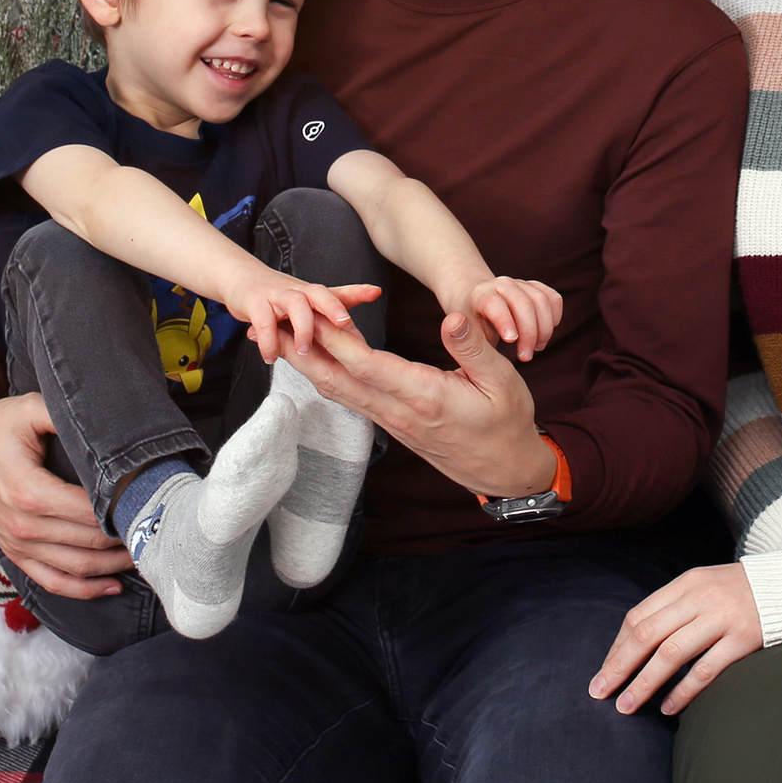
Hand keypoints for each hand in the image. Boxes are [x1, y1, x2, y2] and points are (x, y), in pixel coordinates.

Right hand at [0, 395, 130, 597]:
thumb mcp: (30, 408)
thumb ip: (64, 415)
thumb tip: (105, 424)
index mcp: (28, 491)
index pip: (88, 512)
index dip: (122, 512)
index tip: (150, 507)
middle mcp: (22, 525)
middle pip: (88, 544)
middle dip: (125, 541)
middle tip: (156, 531)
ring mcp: (17, 543)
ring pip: (74, 569)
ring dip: (112, 568)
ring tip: (143, 556)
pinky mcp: (14, 551)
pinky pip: (51, 581)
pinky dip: (82, 589)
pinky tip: (110, 586)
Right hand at [223, 266, 382, 363]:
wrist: (242, 280)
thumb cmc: (279, 298)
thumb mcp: (306, 307)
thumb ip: (326, 321)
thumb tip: (355, 338)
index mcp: (314, 295)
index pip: (340, 292)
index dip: (358, 292)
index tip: (375, 292)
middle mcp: (299, 291)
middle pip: (320, 293)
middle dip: (333, 307)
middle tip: (343, 323)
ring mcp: (277, 295)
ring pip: (295, 304)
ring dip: (302, 328)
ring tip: (303, 351)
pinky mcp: (255, 302)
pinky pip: (263, 321)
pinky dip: (268, 341)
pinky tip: (270, 357)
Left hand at [284, 311, 551, 498]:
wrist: (505, 469)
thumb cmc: (507, 422)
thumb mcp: (503, 381)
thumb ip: (473, 349)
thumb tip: (451, 318)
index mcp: (425, 396)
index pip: (369, 366)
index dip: (337, 340)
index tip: (312, 313)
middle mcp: (399, 411)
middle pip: (338, 380)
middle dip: (303, 351)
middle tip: (274, 324)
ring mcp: (392, 421)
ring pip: (339, 391)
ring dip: (309, 363)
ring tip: (285, 335)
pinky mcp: (393, 424)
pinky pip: (353, 397)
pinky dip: (331, 374)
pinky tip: (322, 356)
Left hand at [455, 275, 562, 359]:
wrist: (473, 302)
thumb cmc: (468, 326)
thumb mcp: (463, 335)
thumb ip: (466, 339)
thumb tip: (458, 334)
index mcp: (480, 295)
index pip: (494, 303)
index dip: (504, 320)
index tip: (512, 341)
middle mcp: (501, 285)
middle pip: (523, 302)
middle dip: (529, 332)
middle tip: (525, 357)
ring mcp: (519, 284)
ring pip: (541, 300)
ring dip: (544, 328)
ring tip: (536, 348)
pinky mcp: (534, 287)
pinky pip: (552, 297)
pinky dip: (554, 316)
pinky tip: (545, 334)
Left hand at [590, 564, 762, 715]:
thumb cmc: (741, 592)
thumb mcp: (704, 587)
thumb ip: (675, 608)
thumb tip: (636, 642)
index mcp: (685, 584)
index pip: (639, 616)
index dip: (617, 647)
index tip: (604, 673)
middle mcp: (700, 598)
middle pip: (647, 634)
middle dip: (619, 666)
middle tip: (600, 692)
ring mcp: (722, 618)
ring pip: (671, 653)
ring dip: (644, 682)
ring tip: (627, 706)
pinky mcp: (744, 639)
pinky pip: (706, 669)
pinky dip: (684, 691)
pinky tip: (669, 707)